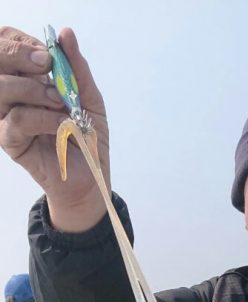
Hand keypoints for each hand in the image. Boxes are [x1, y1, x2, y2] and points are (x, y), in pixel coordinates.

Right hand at [0, 26, 110, 230]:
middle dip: (20, 56)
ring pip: (3, 89)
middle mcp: (11, 94)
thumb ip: (76, 67)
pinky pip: (16, 120)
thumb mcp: (88, 97)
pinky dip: (42, 118)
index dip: (22, 43)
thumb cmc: (87, 136)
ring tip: (61, 103)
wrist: (91, 174)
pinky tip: (62, 124)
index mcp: (25, 77)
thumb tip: (65, 34)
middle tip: (47, 67)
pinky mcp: (10, 141)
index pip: (6, 44)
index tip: (47, 55)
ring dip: (34, 90)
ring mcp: (7, 117)